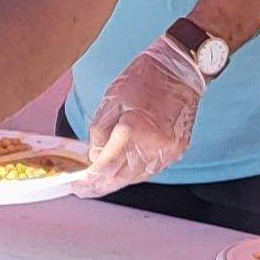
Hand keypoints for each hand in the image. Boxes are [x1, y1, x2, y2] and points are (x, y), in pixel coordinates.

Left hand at [70, 36, 204, 197]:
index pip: (106, 165)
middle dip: (102, 185)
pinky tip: (125, 172)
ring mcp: (167, 151)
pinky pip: (153, 169)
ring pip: (137, 177)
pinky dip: (137, 172)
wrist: (181, 69)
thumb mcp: (111, 99)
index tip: (78, 185)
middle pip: (122, 177)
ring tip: (102, 184)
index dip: (90, 179)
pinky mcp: (178, 150)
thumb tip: (95, 156)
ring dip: (119, 181)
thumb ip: (100, 131)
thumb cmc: (145, 77)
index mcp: (131, 129)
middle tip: (85, 190)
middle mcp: (152, 145)